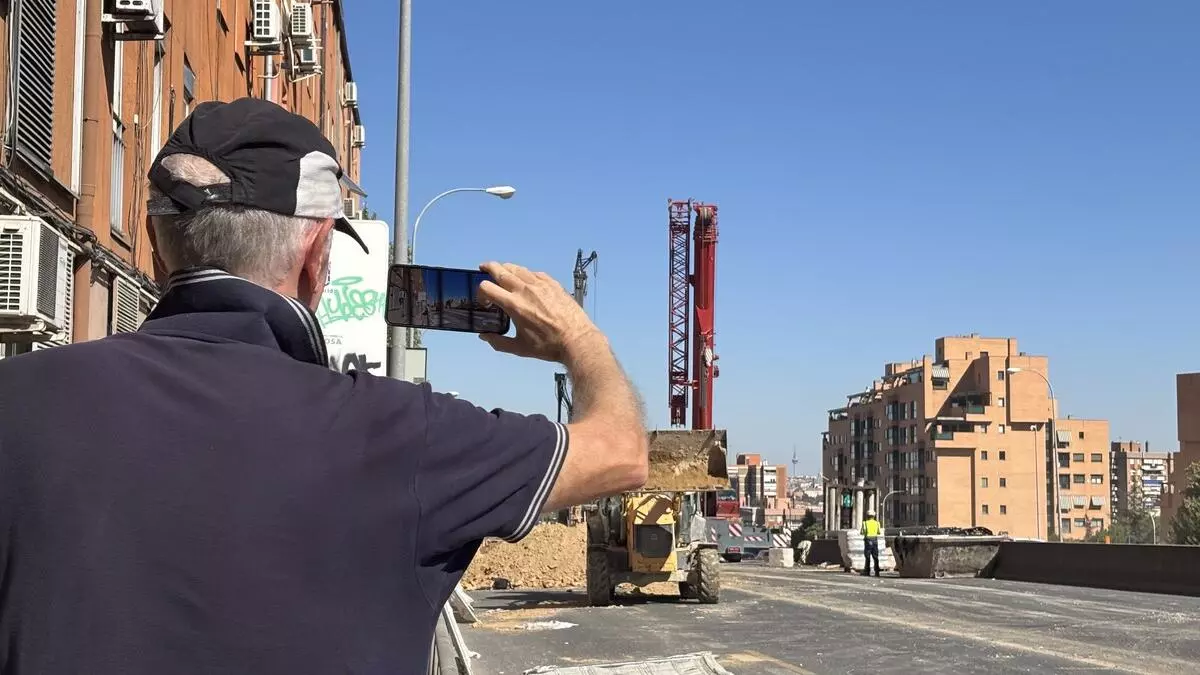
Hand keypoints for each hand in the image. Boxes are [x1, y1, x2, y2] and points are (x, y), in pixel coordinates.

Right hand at [476, 261, 602, 362]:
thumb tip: (485, 336)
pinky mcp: (552, 283)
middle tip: (483, 268)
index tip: (485, 299)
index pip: (487, 287)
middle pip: (500, 270)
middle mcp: (525, 290)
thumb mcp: (519, 348)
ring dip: (506, 268)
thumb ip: (498, 342)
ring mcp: (540, 284)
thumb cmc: (549, 345)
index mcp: (514, 305)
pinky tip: (525, 279)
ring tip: (502, 271)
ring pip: (517, 268)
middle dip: (488, 268)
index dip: (481, 292)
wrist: (576, 339)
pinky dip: (526, 274)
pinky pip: (534, 273)